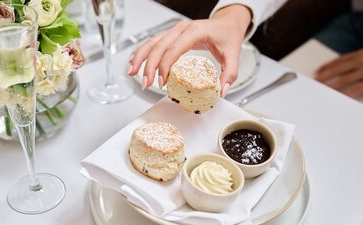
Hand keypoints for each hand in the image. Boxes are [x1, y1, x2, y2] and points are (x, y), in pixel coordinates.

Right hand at [127, 4, 251, 95]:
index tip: (161, 82)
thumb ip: (230, 73)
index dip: (165, 66)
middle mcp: (182, 29)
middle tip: (145, 84)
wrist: (228, 23)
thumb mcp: (233, 55)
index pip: (174, 49)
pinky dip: (143, 52)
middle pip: (159, 46)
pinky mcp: (172, 35)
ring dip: (140, 58)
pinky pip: (154, 42)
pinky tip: (135, 61)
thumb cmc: (228, 36)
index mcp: (195, 32)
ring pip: (152, 42)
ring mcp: (175, 30)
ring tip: (131, 73)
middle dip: (149, 66)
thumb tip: (222, 91)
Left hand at [315, 49, 362, 98]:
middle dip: (324, 76)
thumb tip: (339, 71)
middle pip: (337, 70)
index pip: (339, 60)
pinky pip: (357, 88)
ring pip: (344, 80)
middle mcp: (361, 61)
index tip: (316, 71)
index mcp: (359, 54)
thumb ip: (356, 63)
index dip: (326, 66)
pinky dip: (347, 92)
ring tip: (322, 91)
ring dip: (331, 86)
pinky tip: (339, 96)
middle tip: (314, 82)